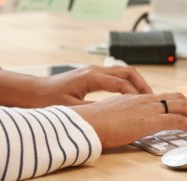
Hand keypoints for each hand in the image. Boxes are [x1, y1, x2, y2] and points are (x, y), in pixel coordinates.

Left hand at [0, 65, 150, 107]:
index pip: (121, 83)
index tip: (148, 105)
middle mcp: (93, 70)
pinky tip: (129, 97)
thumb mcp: (70, 110)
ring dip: (135, 83)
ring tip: (147, 98)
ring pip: (121, 72)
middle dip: (142, 84)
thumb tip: (109, 116)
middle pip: (126, 71)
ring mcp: (92, 71)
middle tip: (154, 99)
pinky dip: (126, 84)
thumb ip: (90, 111)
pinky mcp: (90, 76)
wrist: (32, 91)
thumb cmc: (47, 100)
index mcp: (90, 77)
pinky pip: (114, 76)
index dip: (135, 95)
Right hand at [72, 92, 186, 147]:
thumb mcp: (109, 116)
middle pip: (175, 97)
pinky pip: (179, 120)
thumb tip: (122, 125)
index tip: (184, 111)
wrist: (88, 122)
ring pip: (181, 105)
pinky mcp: (151, 120)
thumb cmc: (93, 122)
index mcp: (133, 98)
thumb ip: (120, 117)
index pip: (160, 96)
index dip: (176, 103)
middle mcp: (143, 99)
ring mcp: (148, 108)